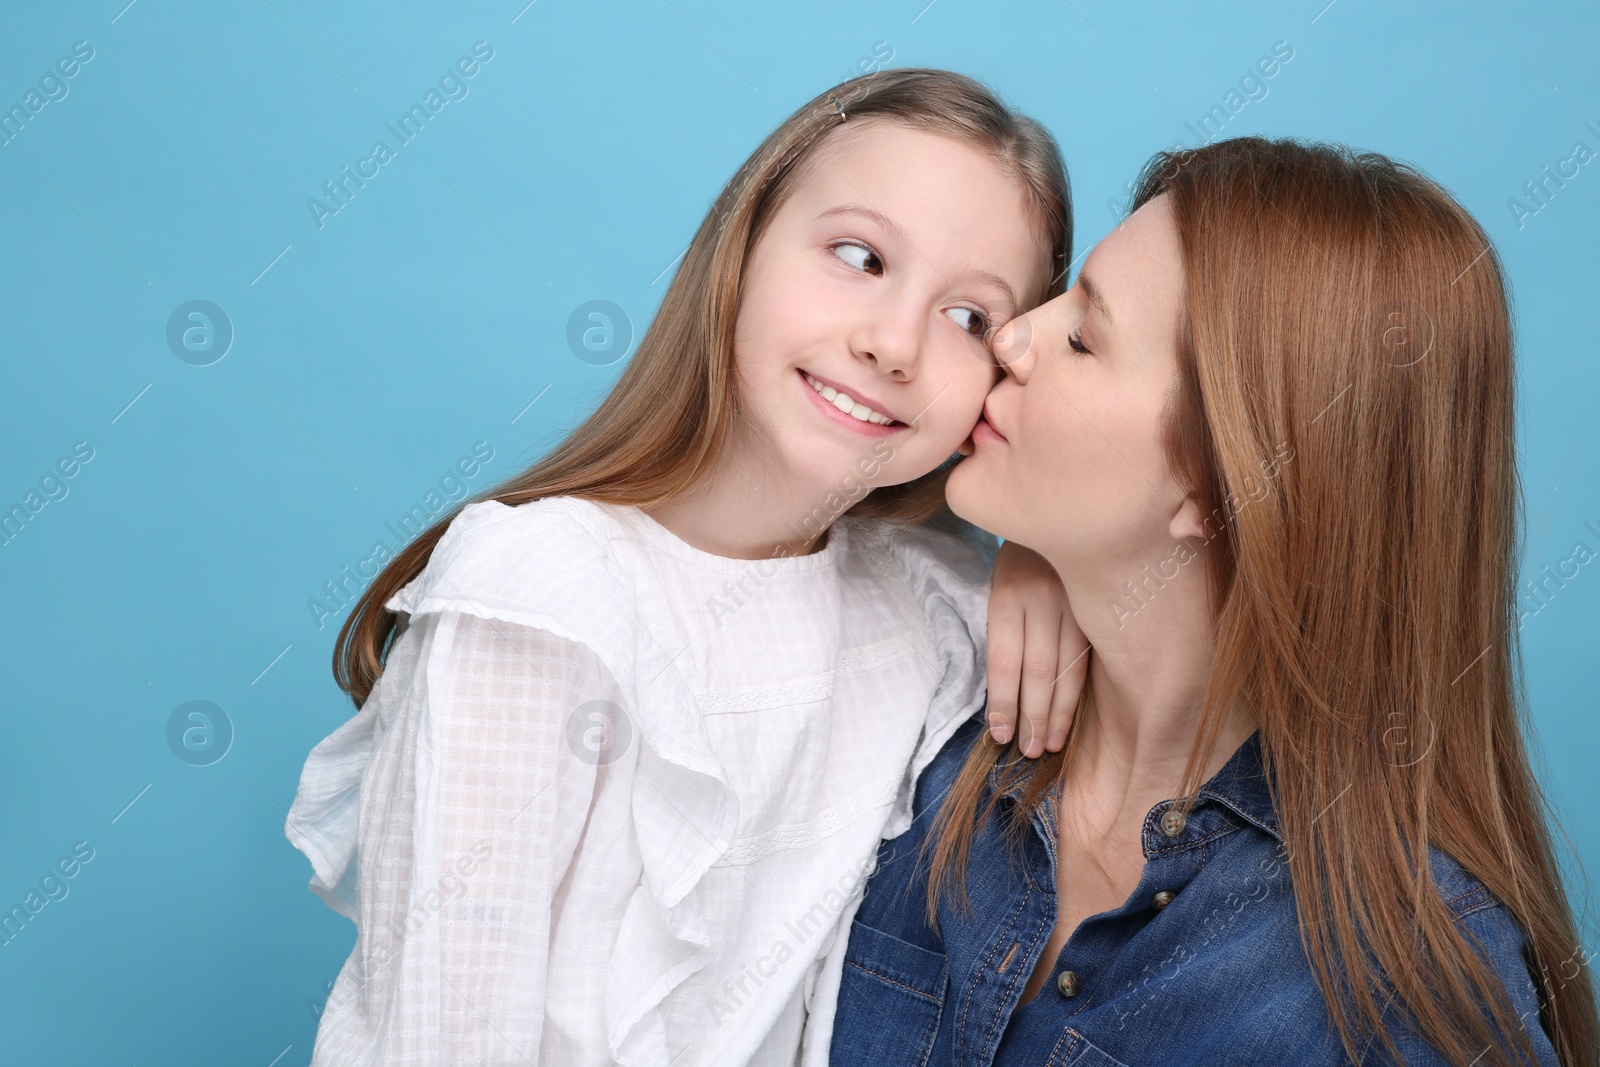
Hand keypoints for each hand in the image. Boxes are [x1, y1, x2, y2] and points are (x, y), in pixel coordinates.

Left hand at [985, 540, 1088, 757]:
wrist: (1064, 512)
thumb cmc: (1024, 559)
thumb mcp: (1002, 582)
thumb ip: (1005, 628)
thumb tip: (1002, 690)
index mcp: (1009, 590)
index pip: (1004, 659)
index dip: (1002, 701)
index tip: (1000, 733)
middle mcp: (1044, 597)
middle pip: (1037, 670)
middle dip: (1031, 715)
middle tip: (1026, 750)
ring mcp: (1077, 602)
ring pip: (1068, 669)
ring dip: (1058, 713)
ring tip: (1047, 744)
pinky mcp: (1100, 609)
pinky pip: (1088, 660)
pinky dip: (1078, 693)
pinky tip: (1070, 717)